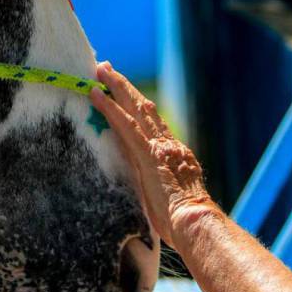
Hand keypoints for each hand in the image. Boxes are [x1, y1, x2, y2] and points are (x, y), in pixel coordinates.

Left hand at [90, 62, 217, 246]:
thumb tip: (151, 189)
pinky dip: (109, 108)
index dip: (139, 106)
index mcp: (175, 154)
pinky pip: (124, 124)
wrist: (195, 222)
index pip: (153, 125)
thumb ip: (162, 187)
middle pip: (144, 108)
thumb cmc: (184, 223)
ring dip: (116, 87)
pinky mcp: (146, 153)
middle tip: (108, 69)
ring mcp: (157, 147)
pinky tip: (96, 94)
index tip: (127, 93)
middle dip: (125, 87)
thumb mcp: (173, 199)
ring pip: (134, 108)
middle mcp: (168, 144)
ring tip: (101, 70)